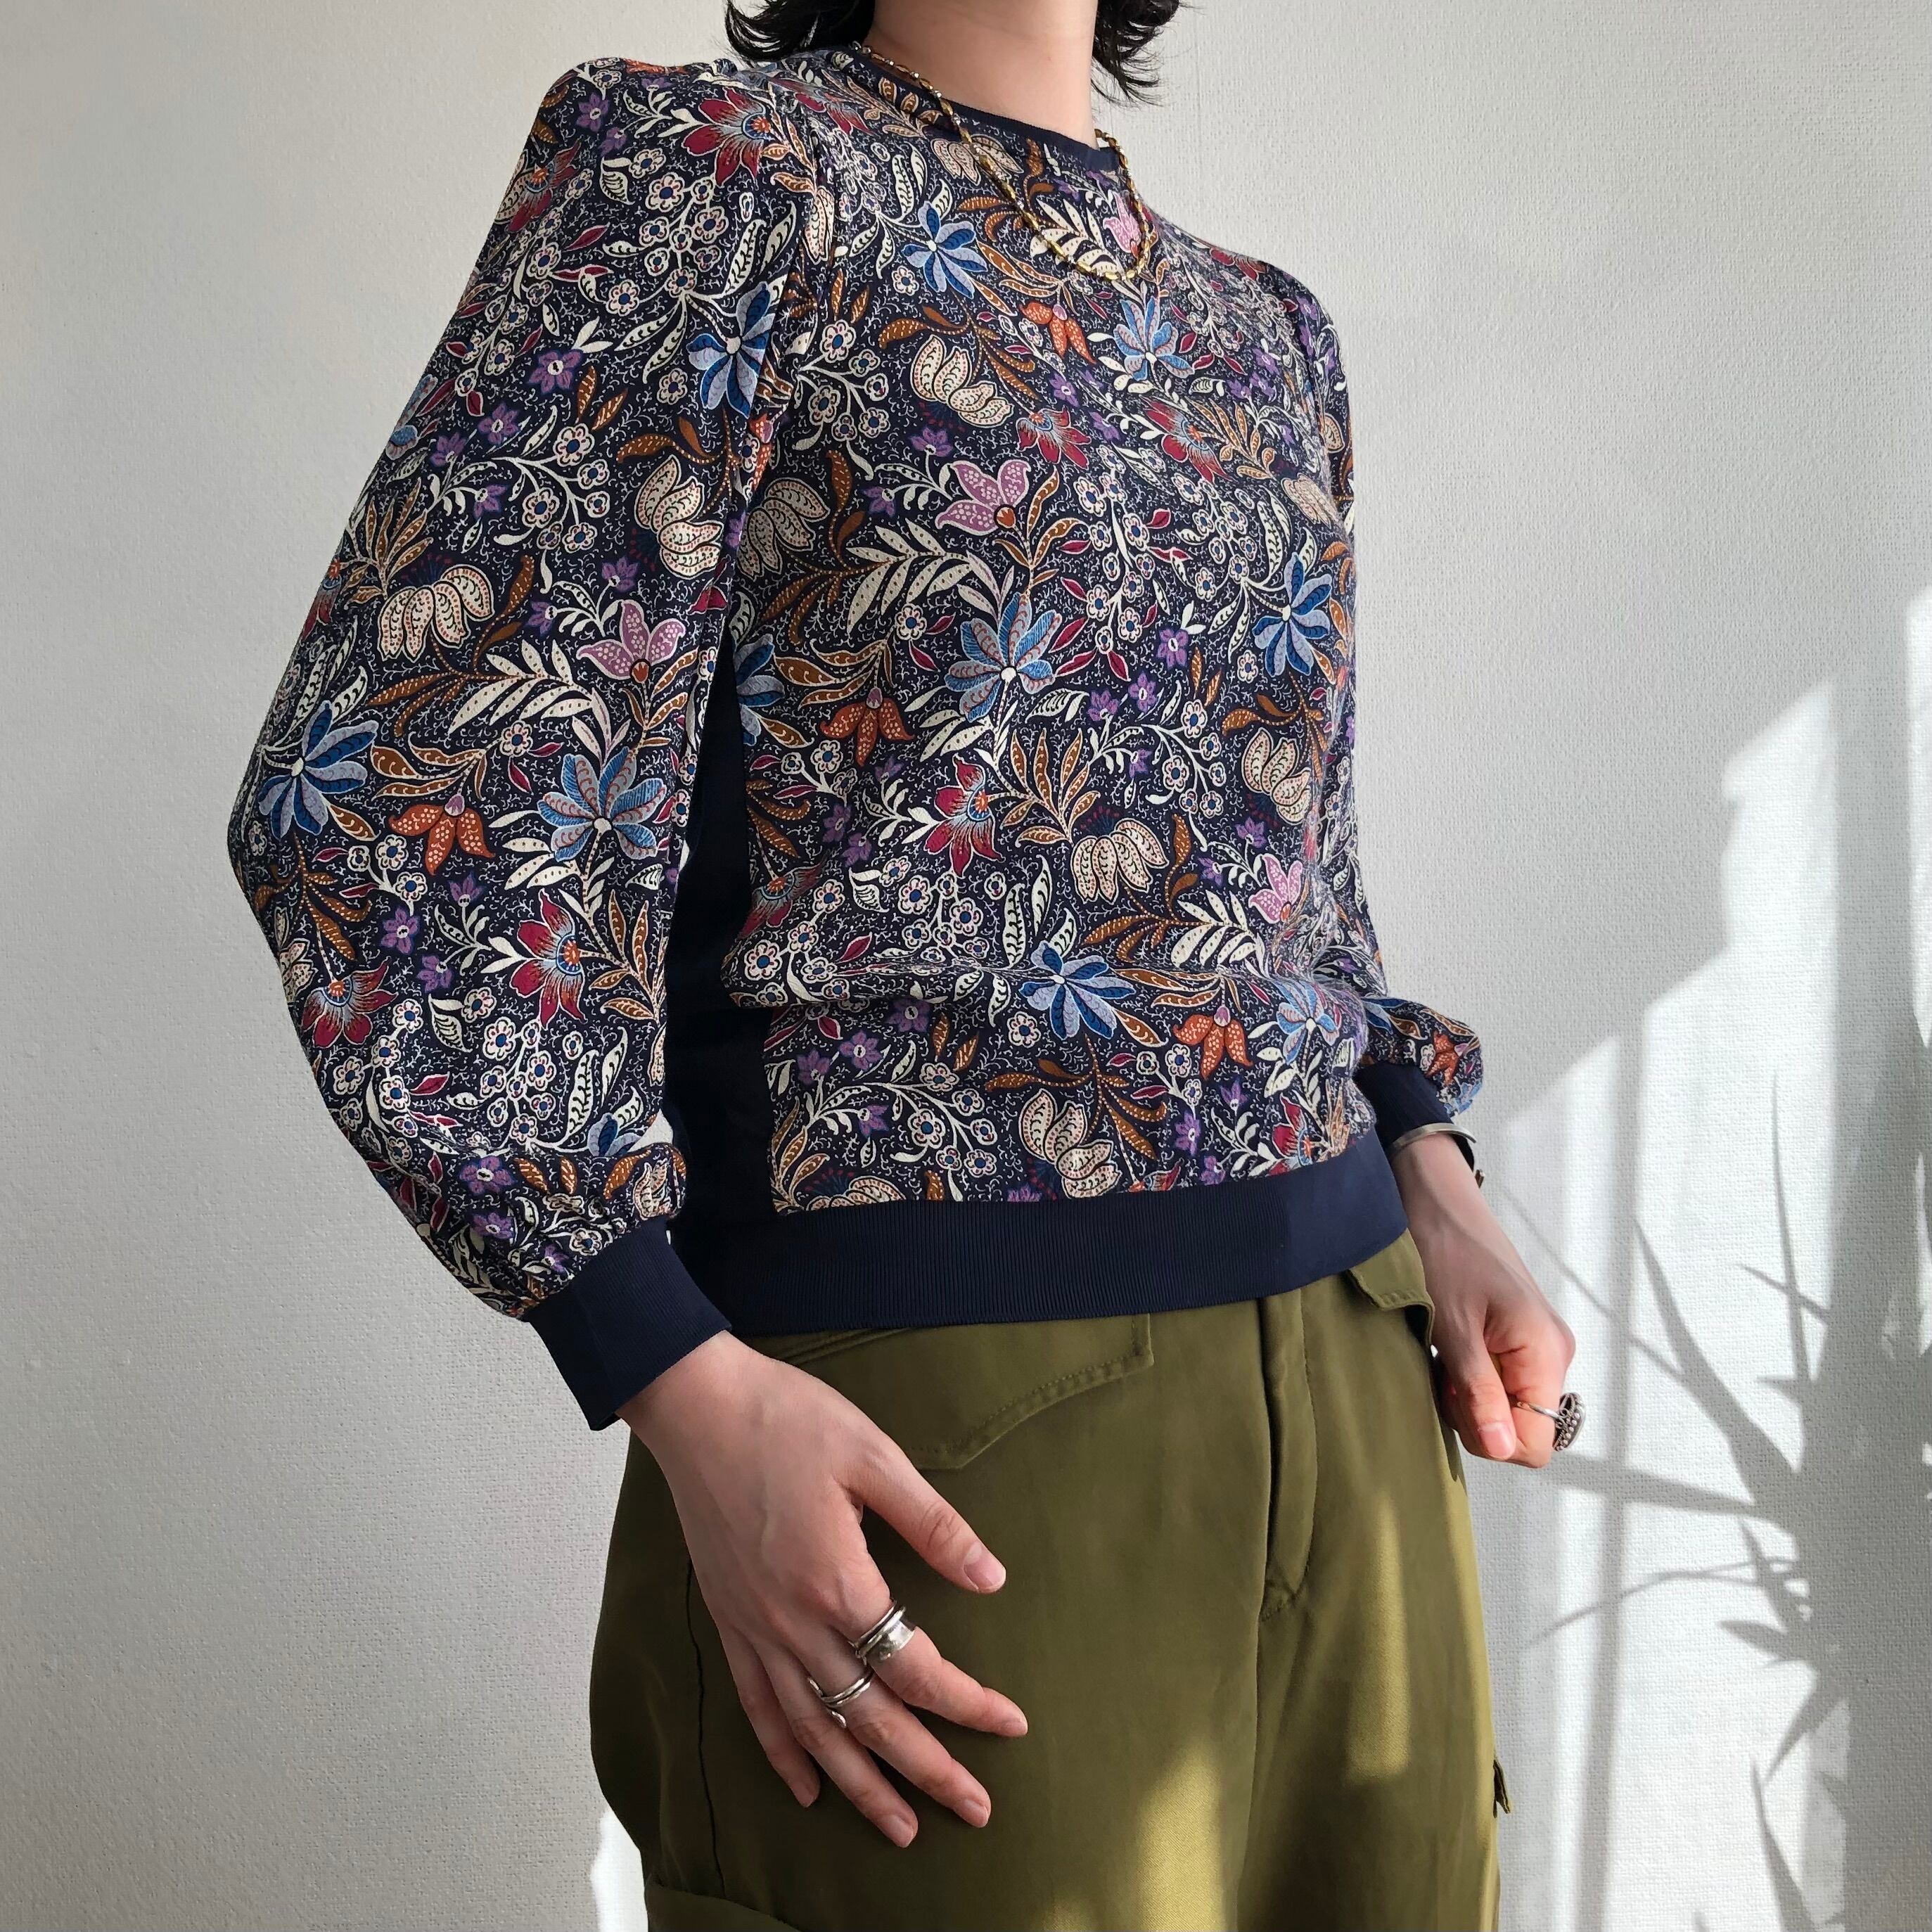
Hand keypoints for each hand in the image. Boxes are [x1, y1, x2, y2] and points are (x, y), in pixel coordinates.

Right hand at [619, 1332, 1027, 1845]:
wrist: (697, 1405)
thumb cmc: (788, 1418)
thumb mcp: (875, 1456)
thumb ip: (934, 1524)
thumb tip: (992, 1578)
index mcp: (837, 1581)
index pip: (915, 1666)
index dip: (966, 1702)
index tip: (1009, 1725)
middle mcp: (792, 1621)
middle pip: (868, 1717)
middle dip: (926, 1770)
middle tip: (975, 1810)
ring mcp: (754, 1626)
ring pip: (813, 1730)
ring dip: (859, 1784)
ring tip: (900, 1828)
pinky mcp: (728, 1619)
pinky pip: (757, 1706)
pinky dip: (783, 1754)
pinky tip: (808, 1787)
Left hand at [1388, 1133, 1576, 1467]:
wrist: (1435, 1199)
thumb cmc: (1444, 1251)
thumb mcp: (1453, 1329)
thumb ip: (1479, 1392)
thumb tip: (1503, 1451)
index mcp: (1546, 1352)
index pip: (1537, 1444)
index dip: (1492, 1438)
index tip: (1456, 1399)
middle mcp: (1551, 1352)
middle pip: (1520, 1427)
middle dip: (1475, 1415)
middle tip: (1442, 1371)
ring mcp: (1535, 1344)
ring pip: (1505, 1405)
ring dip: (1466, 1395)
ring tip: (1441, 1352)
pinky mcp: (1516, 1335)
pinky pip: (1498, 1380)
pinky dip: (1467, 1376)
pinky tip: (1447, 1347)